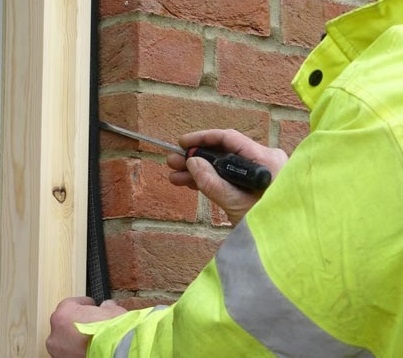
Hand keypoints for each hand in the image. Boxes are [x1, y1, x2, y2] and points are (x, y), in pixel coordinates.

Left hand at [46, 297, 126, 357]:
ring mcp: (58, 351)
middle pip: (64, 323)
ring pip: (65, 340)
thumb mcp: (112, 310)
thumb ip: (105, 307)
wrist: (114, 352)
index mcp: (64, 314)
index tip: (91, 306)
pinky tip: (91, 348)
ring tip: (92, 338)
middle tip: (92, 322)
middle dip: (77, 322)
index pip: (70, 303)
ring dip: (76, 338)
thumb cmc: (111, 332)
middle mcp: (55, 333)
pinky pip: (69, 352)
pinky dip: (77, 350)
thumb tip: (106, 307)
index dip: (83, 304)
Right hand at [167, 129, 287, 224]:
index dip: (202, 139)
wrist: (289, 247)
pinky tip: (191, 183)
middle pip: (225, 152)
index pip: (230, 139)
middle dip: (196, 158)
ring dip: (200, 171)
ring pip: (225, 166)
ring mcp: (262, 173)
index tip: (182, 143)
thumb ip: (212, 183)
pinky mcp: (257, 185)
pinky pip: (231, 177)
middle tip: (172, 162)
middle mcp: (265, 161)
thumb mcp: (236, 205)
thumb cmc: (270, 226)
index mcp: (266, 160)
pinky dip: (213, 180)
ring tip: (176, 177)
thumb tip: (192, 162)